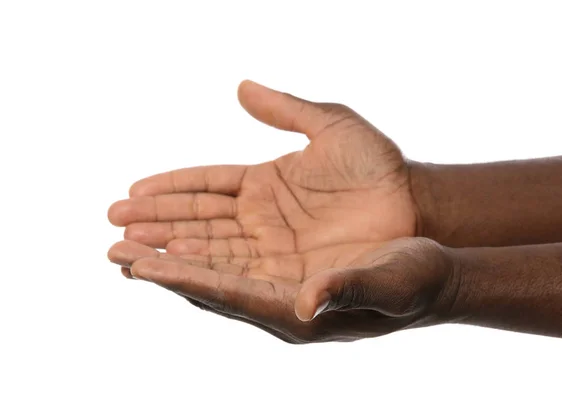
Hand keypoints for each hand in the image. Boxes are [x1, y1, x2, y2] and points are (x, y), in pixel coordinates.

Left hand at [107, 237, 453, 342]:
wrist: (429, 271)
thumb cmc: (415, 281)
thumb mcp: (388, 284)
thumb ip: (347, 291)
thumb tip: (307, 304)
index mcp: (297, 311)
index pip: (228, 294)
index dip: (184, 279)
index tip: (140, 268)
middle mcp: (279, 297)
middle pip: (208, 279)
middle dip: (162, 265)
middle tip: (115, 252)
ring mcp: (280, 276)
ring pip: (215, 260)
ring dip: (174, 247)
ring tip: (131, 235)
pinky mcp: (286, 256)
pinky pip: (235, 245)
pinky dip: (203, 235)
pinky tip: (180, 228)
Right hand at [108, 81, 417, 267]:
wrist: (417, 208)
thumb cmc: (380, 168)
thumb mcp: (332, 127)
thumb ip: (287, 110)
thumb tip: (240, 87)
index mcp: (265, 185)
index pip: (206, 187)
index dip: (168, 190)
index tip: (129, 195)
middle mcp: (262, 221)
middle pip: (198, 223)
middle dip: (155, 226)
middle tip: (112, 229)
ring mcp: (273, 250)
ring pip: (210, 251)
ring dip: (167, 253)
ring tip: (124, 257)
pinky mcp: (289, 277)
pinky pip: (237, 275)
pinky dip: (202, 273)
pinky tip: (168, 273)